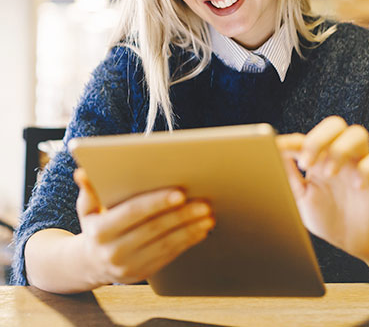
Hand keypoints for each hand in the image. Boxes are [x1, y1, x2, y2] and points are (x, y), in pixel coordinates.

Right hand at [74, 169, 214, 285]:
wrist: (90, 263)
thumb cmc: (95, 225)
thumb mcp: (87, 208)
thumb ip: (90, 189)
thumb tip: (82, 172)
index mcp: (100, 231)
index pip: (133, 213)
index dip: (156, 203)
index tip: (180, 193)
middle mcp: (113, 251)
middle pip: (154, 229)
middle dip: (181, 215)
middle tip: (204, 202)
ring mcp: (128, 266)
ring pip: (166, 244)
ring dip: (190, 229)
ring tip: (208, 215)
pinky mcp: (143, 274)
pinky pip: (170, 256)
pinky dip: (188, 241)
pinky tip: (202, 229)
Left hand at [277, 116, 368, 260]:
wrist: (351, 242)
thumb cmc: (325, 216)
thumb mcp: (301, 197)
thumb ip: (288, 175)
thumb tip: (272, 153)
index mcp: (319, 157)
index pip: (306, 138)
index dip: (292, 141)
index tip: (278, 148)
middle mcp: (340, 154)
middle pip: (334, 124)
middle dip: (319, 139)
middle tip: (306, 163)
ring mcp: (360, 162)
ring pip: (358, 133)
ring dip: (341, 149)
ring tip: (329, 173)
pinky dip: (367, 169)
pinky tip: (357, 186)